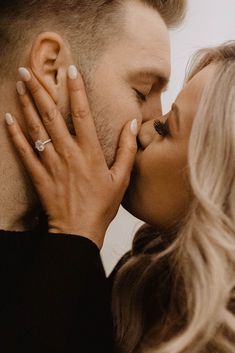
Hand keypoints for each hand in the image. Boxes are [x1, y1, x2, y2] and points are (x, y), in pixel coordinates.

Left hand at [5, 65, 137, 248]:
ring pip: (35, 128)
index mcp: (89, 151)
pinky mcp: (38, 174)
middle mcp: (67, 152)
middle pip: (51, 115)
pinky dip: (14, 134)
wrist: (78, 230)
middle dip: (39, 90)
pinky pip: (23, 150)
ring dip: (26, 104)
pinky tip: (7, 118)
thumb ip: (127, 150)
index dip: (76, 90)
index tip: (70, 69)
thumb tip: (132, 125)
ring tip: (18, 85)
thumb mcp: (121, 179)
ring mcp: (50, 163)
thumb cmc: (102, 205)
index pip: (81, 113)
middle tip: (28, 70)